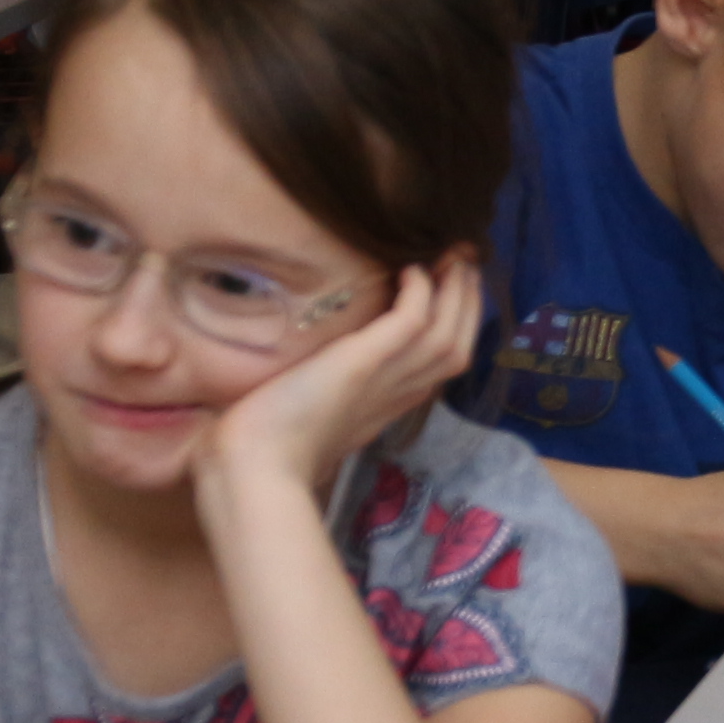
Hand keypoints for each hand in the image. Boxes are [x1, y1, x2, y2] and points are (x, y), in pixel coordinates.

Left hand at [196, 257, 487, 506]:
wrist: (255, 466)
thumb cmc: (266, 449)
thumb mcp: (308, 417)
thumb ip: (322, 396)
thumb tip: (308, 380)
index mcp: (389, 406)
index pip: (441, 363)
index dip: (453, 324)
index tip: (449, 289)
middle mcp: (399, 394)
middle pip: (457, 346)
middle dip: (468, 302)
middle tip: (465, 260)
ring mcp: (386, 379)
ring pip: (449, 333)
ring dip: (457, 291)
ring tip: (451, 256)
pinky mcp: (364, 362)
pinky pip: (414, 321)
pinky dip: (422, 293)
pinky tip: (412, 269)